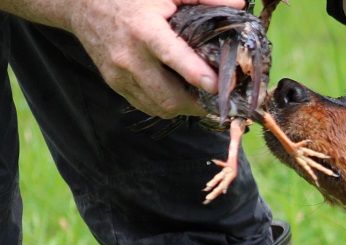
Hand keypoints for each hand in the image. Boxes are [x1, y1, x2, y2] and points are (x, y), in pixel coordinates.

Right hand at [67, 0, 244, 117]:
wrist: (81, 4)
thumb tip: (239, 3)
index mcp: (145, 31)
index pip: (173, 57)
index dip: (198, 75)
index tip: (219, 86)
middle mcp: (130, 58)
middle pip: (169, 97)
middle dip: (199, 104)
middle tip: (219, 100)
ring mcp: (120, 75)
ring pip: (160, 107)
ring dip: (185, 108)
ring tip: (201, 98)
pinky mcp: (115, 84)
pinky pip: (146, 106)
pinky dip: (166, 106)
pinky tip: (179, 94)